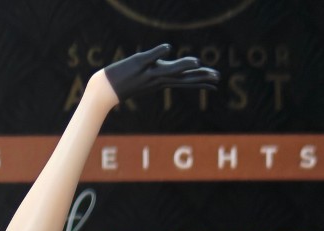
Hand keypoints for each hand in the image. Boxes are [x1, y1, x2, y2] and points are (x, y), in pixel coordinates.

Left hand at [101, 43, 219, 107]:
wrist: (107, 88)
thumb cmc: (128, 79)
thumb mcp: (148, 72)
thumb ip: (161, 66)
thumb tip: (171, 58)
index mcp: (163, 80)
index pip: (186, 80)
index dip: (201, 80)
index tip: (215, 80)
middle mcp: (158, 79)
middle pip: (182, 78)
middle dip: (199, 77)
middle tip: (215, 78)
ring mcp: (149, 73)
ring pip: (169, 71)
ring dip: (182, 66)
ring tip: (197, 62)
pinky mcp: (139, 65)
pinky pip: (151, 57)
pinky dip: (159, 52)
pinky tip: (169, 48)